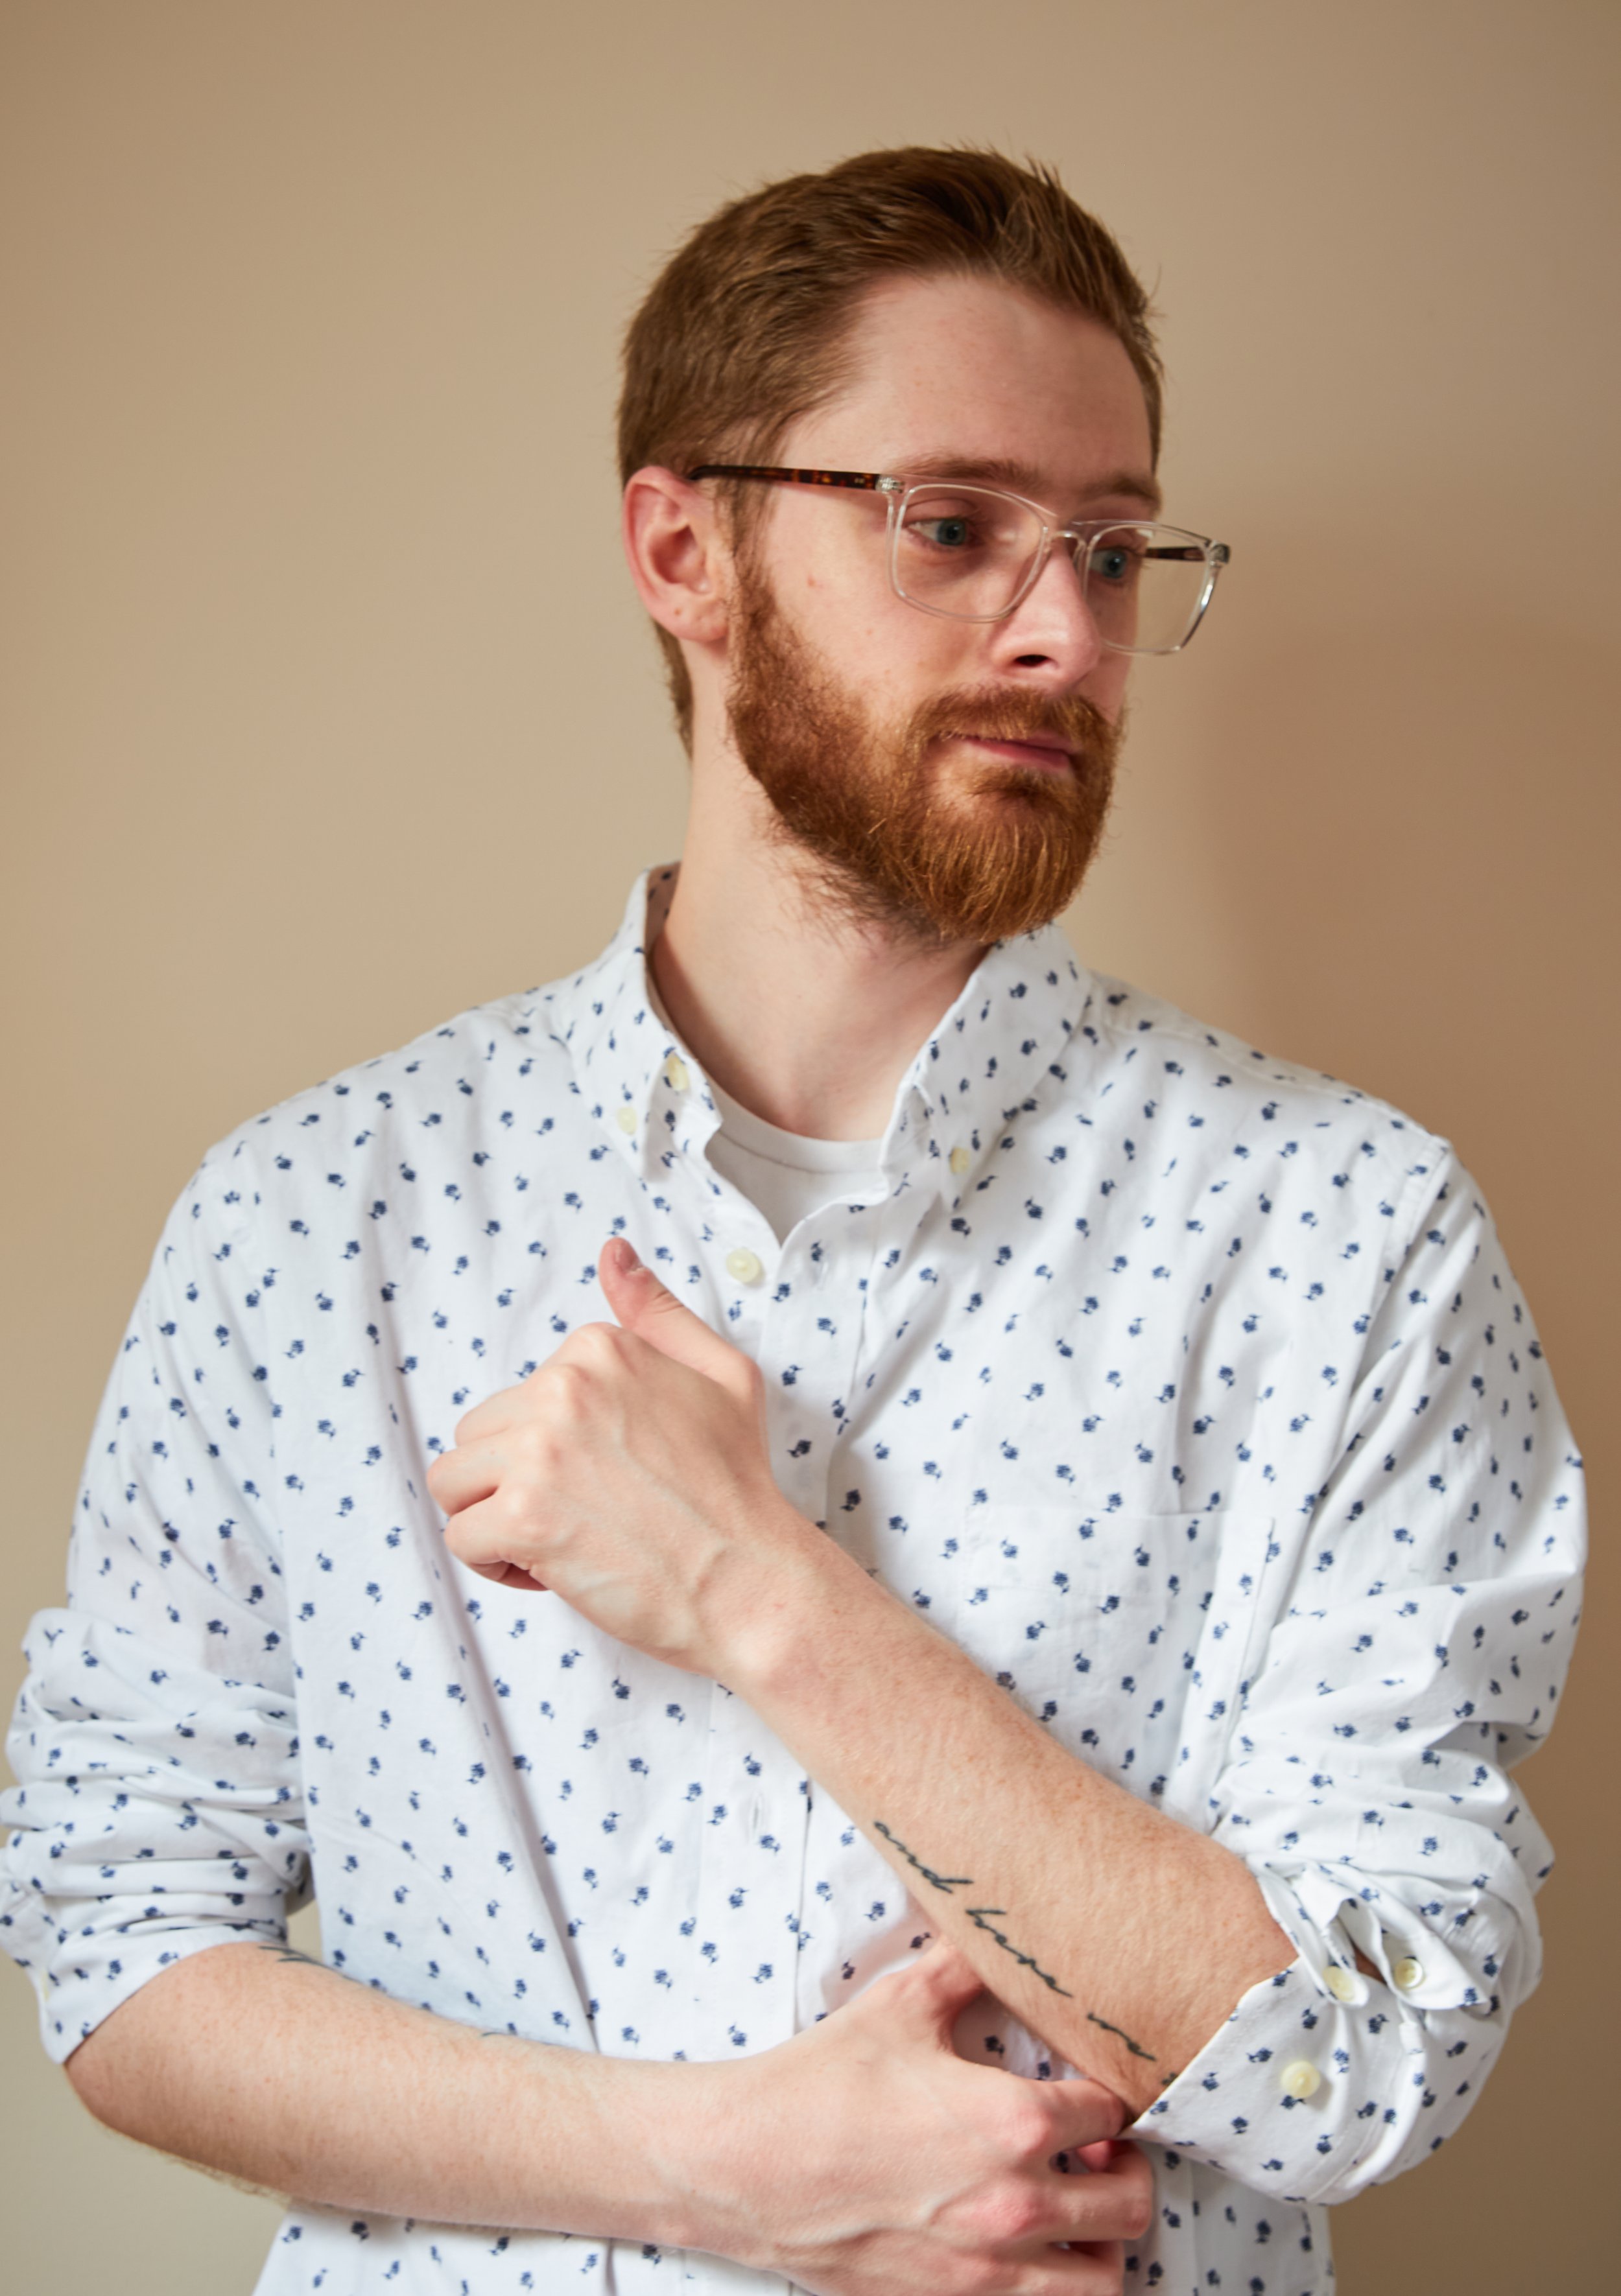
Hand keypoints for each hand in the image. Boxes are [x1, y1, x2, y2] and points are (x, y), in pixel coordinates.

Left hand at [425, 1238, 830, 1676]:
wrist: (751, 1580)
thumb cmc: (737, 1486)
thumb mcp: (721, 1375)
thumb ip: (657, 1313)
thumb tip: (613, 1252)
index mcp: (600, 1351)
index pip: (523, 1397)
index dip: (557, 1447)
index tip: (609, 1474)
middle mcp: (563, 1389)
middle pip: (480, 1437)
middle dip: (516, 1483)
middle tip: (586, 1514)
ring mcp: (539, 1451)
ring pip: (455, 1484)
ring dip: (495, 1520)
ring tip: (560, 1541)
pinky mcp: (522, 1516)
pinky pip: (462, 1539)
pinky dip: (497, 1566)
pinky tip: (554, 1570)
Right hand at [677, 1940, 1152, 2294]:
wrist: (748, 2167)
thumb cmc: (821, 2084)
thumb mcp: (899, 2004)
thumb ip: (965, 1964)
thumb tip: (999, 1930)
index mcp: (1014, 2124)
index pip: (1112, 2111)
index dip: (1106, 2094)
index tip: (1085, 2089)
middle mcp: (1016, 2206)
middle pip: (1132, 2205)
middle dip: (1127, 2172)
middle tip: (1096, 2151)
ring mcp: (986, 2270)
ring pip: (1104, 2283)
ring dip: (1101, 2243)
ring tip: (1073, 2209)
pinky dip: (1050, 2286)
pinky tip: (1022, 2249)